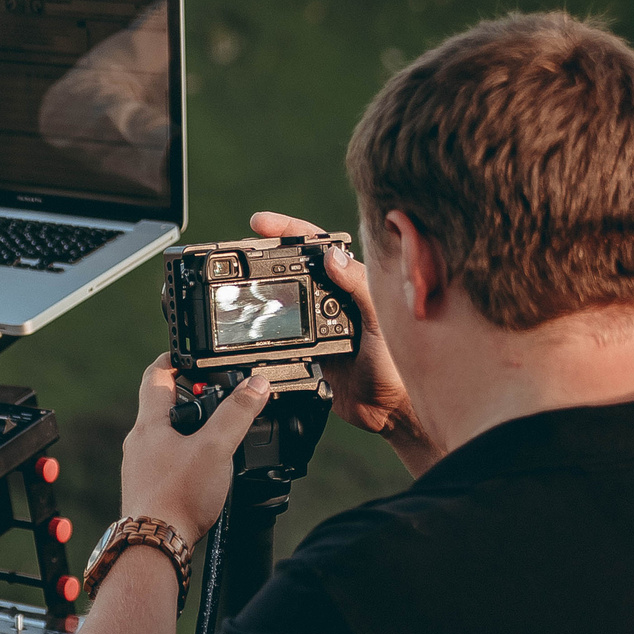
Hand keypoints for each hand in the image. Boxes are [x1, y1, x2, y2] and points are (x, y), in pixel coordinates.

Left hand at [119, 356, 268, 540]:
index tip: (191, 354)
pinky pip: (167, 462)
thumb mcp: (216, 448)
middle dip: (190, 398)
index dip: (174, 359)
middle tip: (218, 397)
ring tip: (218, 436)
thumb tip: (256, 385)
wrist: (154, 546)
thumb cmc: (176, 498)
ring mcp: (141, 467)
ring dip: (190, 430)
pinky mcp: (148, 489)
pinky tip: (205, 471)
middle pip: (162, 406)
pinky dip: (186, 457)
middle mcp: (139, 443)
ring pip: (166, 436)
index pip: (155, 375)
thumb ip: (237, 414)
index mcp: (149, 424)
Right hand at [250, 210, 418, 441]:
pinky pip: (278, 329)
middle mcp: (333, 299)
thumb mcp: (381, 320)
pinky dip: (262, 321)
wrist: (389, 410)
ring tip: (235, 279)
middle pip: (292, 267)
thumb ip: (359, 286)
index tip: (260, 223)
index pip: (317, 246)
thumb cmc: (398, 365)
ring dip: (259, 286)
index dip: (287, 230)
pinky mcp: (306, 349)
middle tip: (236, 249)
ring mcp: (317, 324)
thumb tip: (331, 256)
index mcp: (352, 283)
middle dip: (263, 253)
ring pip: (281, 295)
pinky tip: (249, 319)